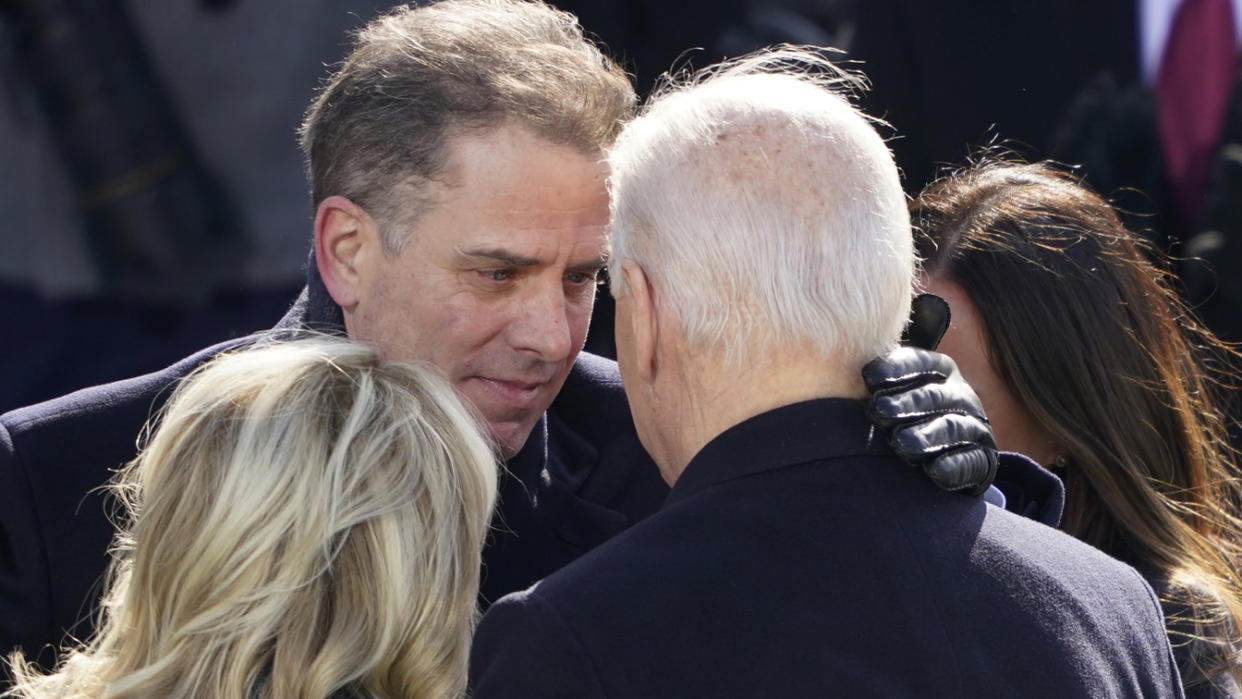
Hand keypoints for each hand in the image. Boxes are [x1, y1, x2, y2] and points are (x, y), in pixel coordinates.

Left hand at [863, 347, 998, 495]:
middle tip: (879, 411)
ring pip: (953, 428)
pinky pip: (970, 461)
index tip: (868, 379)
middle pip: (934, 396)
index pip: (920, 364)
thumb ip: (878, 384)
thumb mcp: (895, 394)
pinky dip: (953, 466)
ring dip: (927, 436)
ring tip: (900, 443)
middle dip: (906, 403)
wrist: (948, 456)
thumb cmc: (906, 417)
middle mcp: (961, 395)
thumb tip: (847, 376)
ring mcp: (976, 426)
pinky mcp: (983, 459)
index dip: (896, 369)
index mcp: (941, 371)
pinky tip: (935, 470)